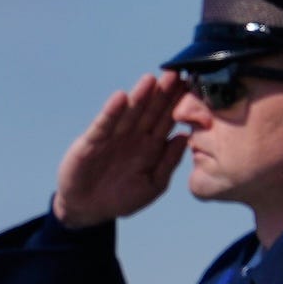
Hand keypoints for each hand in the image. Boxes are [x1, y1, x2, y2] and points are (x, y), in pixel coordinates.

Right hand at [52, 71, 188, 228]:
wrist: (88, 210)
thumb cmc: (123, 197)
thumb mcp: (153, 184)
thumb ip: (169, 162)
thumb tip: (186, 138)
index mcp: (152, 145)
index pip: (168, 120)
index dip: (180, 104)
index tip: (194, 87)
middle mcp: (134, 136)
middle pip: (151, 110)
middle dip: (163, 93)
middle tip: (176, 74)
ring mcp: (113, 137)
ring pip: (130, 113)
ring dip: (140, 96)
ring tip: (151, 80)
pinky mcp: (92, 141)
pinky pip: (104, 124)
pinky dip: (112, 111)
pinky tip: (121, 98)